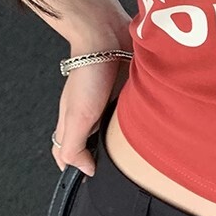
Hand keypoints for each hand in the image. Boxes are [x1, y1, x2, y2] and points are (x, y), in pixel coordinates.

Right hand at [51, 33, 131, 177]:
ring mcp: (108, 102)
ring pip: (114, 130)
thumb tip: (85, 170)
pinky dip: (137, 120)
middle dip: (106, 156)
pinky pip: (131, 113)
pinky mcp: (125, 91)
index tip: (94, 178)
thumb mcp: (77, 116)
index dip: (78, 167)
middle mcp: (90, 113)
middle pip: (94, 143)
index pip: (68, 152)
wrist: (106, 36)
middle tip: (121, 168)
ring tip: (138, 150)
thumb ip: (74, 146)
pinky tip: (146, 125)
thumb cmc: (89, 71)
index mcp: (73, 121)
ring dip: (125, 139)